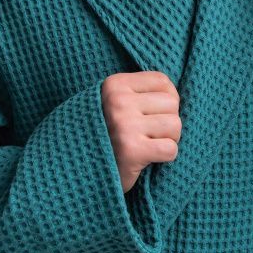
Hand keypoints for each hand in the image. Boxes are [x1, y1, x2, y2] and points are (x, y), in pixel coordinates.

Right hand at [101, 71, 181, 192]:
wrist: (77, 170)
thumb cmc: (105, 135)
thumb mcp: (114, 104)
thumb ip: (139, 93)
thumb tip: (175, 94)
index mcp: (114, 85)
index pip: (162, 81)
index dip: (167, 99)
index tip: (153, 114)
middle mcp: (118, 102)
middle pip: (172, 103)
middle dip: (167, 121)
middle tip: (149, 134)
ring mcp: (124, 125)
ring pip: (175, 125)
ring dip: (168, 139)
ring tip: (149, 145)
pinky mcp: (131, 151)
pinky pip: (170, 149)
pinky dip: (165, 157)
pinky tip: (148, 158)